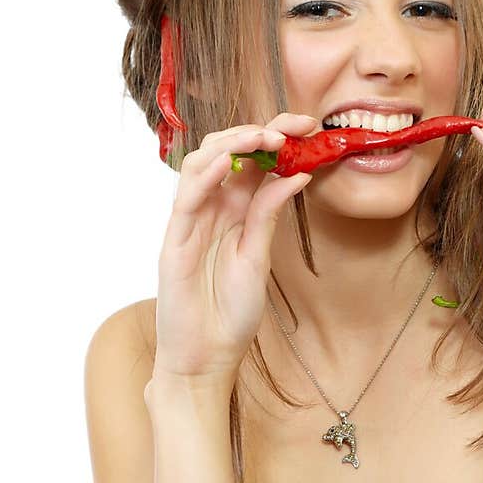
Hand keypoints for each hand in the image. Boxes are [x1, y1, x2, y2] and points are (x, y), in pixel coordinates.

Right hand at [153, 112, 317, 389]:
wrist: (206, 357)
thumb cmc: (230, 313)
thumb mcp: (259, 258)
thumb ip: (268, 216)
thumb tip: (298, 175)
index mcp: (234, 212)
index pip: (252, 161)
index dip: (276, 137)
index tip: (308, 125)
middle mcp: (211, 210)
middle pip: (225, 152)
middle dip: (258, 131)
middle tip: (292, 126)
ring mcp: (190, 222)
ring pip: (200, 164)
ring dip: (230, 143)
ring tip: (264, 138)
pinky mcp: (174, 241)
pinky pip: (186, 198)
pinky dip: (206, 175)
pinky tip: (230, 165)